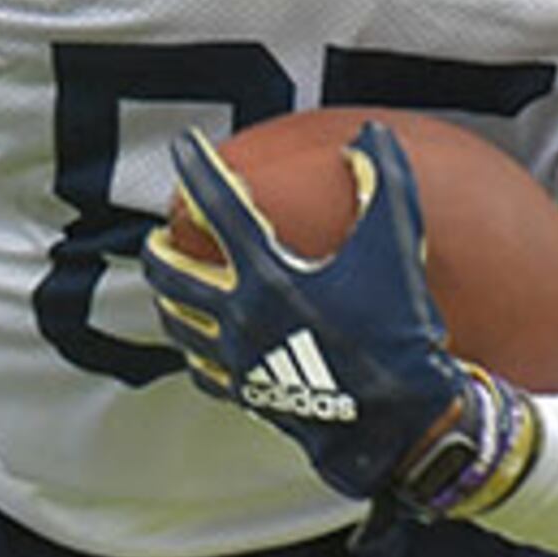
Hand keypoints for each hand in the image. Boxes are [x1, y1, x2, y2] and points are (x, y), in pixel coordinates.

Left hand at [143, 122, 483, 502]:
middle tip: (158, 235)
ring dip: (167, 298)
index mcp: (270, 274)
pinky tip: (201, 346)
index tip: (183, 147)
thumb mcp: (398, 245)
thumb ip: (385, 181)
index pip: (218, 205)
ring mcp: (240, 358)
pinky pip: (203, 370)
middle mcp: (242, 314)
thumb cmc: (399, 330)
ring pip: (178, 323)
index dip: (197, 168)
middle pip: (172, 272)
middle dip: (158, 248)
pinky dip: (195, 351)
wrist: (397, 418)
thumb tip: (369, 137)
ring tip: (168, 287)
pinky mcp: (248, 393)